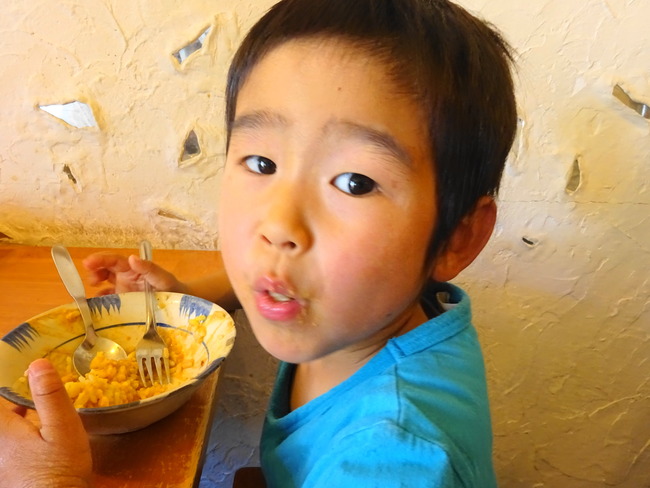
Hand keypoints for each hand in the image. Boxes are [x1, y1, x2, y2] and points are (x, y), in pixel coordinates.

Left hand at [0, 359, 91, 487]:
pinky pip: (7, 445)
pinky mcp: (4, 471)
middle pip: (2, 413)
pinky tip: (35, 439)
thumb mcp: (63, 429)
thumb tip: (38, 363)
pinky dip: (16, 435)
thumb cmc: (59, 470)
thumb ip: (50, 396)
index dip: (7, 383)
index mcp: (1, 428)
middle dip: (16, 403)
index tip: (19, 372)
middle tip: (34, 389)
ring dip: (17, 418)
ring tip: (35, 415)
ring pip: (7, 428)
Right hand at [82, 252, 185, 294]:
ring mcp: (123, 291)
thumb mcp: (163, 278)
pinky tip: (98, 308)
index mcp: (133, 268)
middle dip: (94, 271)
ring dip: (96, 287)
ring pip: (103, 285)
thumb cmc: (172, 287)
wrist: (179, 304)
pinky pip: (109, 301)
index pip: (114, 261)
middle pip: (105, 271)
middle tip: (92, 280)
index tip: (88, 262)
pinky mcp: (123, 304)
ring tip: (94, 295)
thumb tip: (132, 258)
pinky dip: (101, 303)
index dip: (100, 260)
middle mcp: (125, 277)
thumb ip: (149, 269)